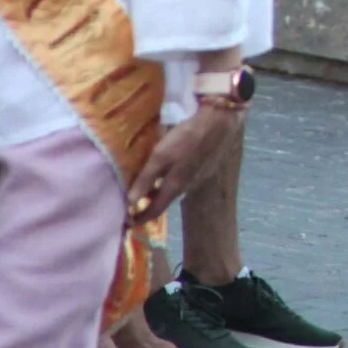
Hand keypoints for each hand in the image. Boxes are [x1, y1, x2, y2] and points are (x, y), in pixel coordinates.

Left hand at [128, 105, 237, 223]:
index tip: (128, 224)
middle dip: (149, 204)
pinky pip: (183, 179)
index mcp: (175, 187)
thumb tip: (129, 203)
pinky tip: (169, 168)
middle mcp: (187, 187)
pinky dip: (171, 180)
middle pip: (165, 201)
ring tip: (148, 184)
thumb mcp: (160, 157)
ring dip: (160, 191)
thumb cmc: (186, 138)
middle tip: (134, 201)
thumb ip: (145, 179)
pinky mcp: (205, 167)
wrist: (218, 123)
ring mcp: (198, 177)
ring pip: (174, 189)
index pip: (155, 211)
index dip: (141, 219)